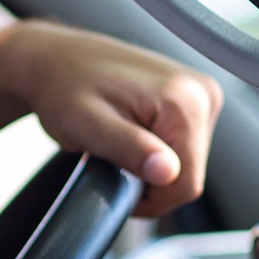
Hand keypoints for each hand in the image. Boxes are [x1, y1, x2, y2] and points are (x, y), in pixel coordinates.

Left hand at [0, 22, 223, 217]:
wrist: (55, 59)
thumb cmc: (63, 88)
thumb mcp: (86, 125)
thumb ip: (129, 148)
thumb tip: (169, 172)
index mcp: (185, 101)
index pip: (186, 184)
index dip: (150, 199)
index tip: (116, 183)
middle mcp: (203, 93)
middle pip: (189, 174)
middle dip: (149, 179)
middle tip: (111, 157)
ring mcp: (201, 93)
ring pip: (186, 163)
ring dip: (150, 165)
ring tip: (117, 141)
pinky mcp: (193, 98)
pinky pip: (183, 146)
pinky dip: (155, 150)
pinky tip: (130, 133)